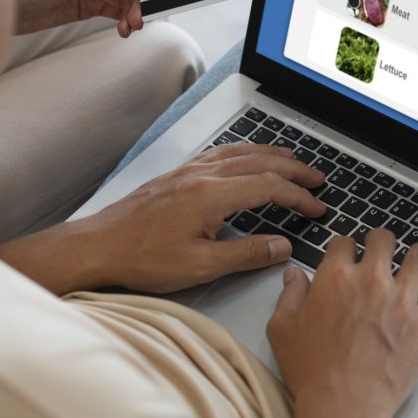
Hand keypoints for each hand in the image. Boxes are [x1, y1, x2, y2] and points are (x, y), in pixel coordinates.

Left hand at [76, 143, 326, 292]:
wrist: (99, 245)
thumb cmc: (141, 257)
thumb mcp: (200, 266)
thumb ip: (246, 254)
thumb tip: (281, 247)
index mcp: (211, 195)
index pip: (268, 188)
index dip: (297, 197)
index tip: (316, 207)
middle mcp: (202, 175)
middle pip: (259, 163)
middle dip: (293, 170)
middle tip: (317, 179)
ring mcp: (188, 172)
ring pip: (240, 153)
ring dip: (270, 155)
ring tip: (292, 161)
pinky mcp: (177, 175)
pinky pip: (219, 153)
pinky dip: (243, 152)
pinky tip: (246, 157)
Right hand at [267, 230, 417, 417]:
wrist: (344, 404)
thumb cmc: (313, 372)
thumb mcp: (283, 330)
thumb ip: (289, 296)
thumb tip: (294, 276)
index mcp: (335, 278)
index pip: (343, 242)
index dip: (344, 246)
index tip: (347, 253)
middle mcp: (370, 281)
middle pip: (383, 240)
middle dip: (380, 241)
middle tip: (381, 249)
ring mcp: (401, 300)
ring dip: (417, 253)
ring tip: (417, 256)